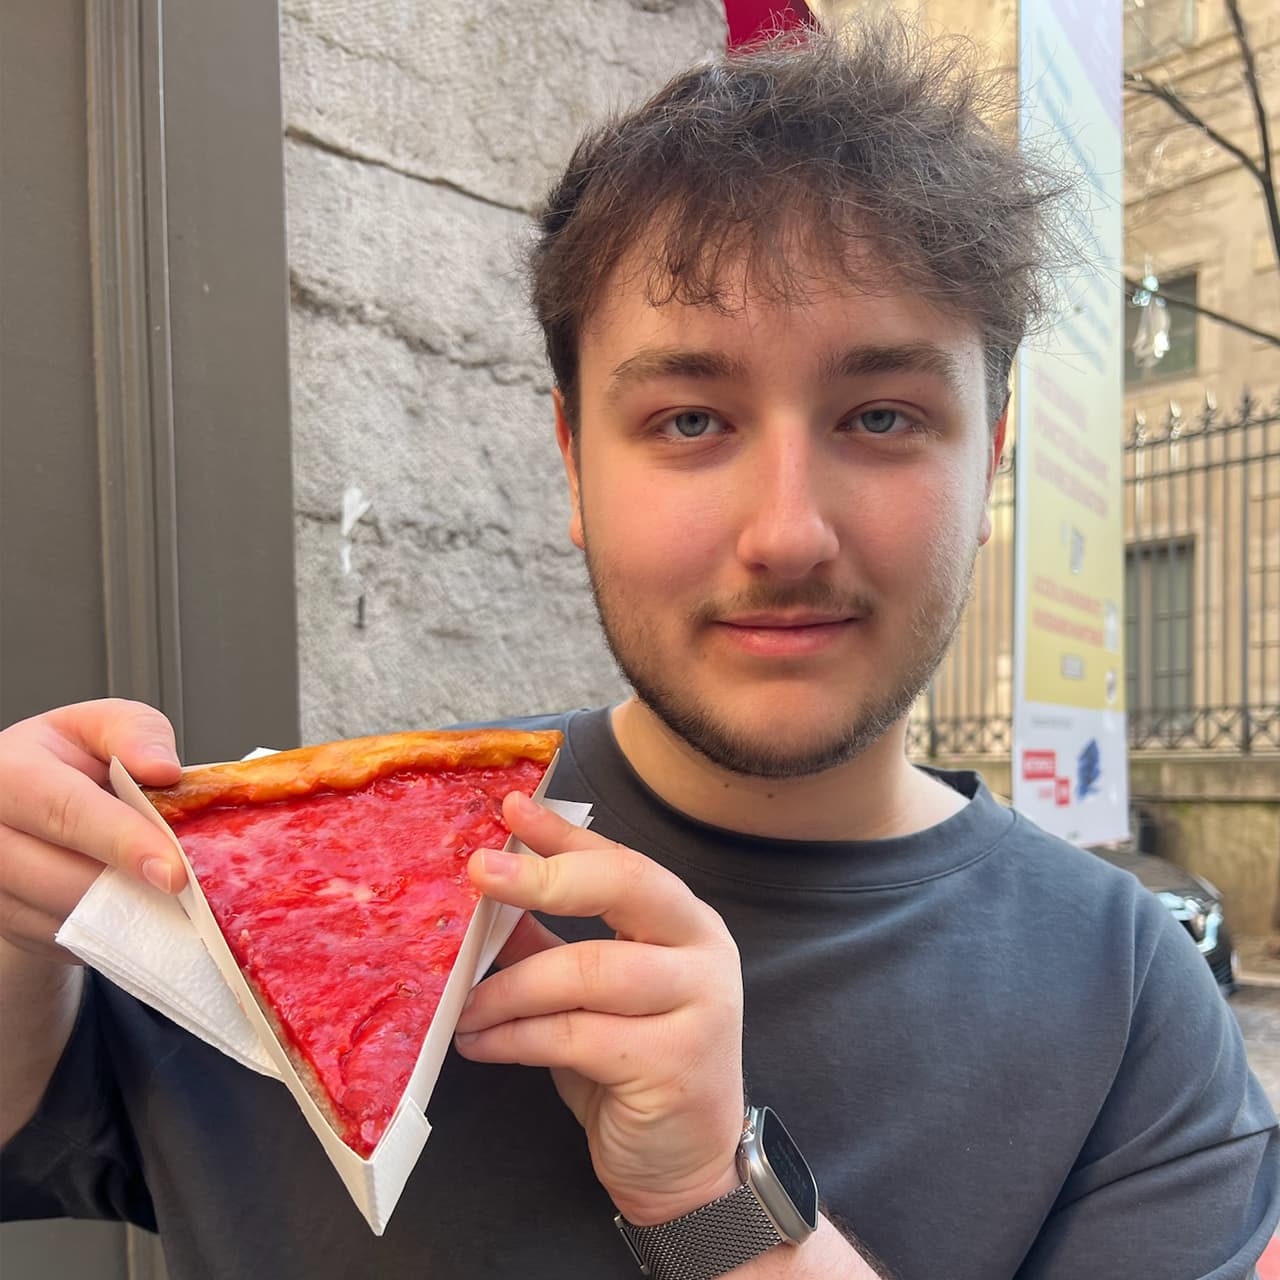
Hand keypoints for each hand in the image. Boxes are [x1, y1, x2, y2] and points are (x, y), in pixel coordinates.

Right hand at [0, 699, 183, 961]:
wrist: (28, 805)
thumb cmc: (66, 761)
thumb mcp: (101, 726)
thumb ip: (134, 733)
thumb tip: (161, 768)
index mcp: (7, 773)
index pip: (65, 811)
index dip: (123, 841)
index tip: (173, 871)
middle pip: (61, 876)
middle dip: (130, 886)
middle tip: (186, 889)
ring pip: (65, 916)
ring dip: (126, 911)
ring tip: (167, 892)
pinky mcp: (8, 923)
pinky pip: (67, 940)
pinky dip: (112, 929)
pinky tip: (139, 905)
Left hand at [454, 790, 745, 1226]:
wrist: (686, 1166)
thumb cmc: (633, 1066)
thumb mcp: (592, 996)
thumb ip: (551, 942)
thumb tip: (487, 897)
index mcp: (685, 921)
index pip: (621, 859)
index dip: (565, 832)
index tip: (510, 809)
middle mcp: (702, 950)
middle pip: (625, 887)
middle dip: (545, 876)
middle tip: (478, 873)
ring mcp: (700, 1006)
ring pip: (588, 971)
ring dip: (509, 987)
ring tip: (460, 1005)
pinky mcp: (678, 1063)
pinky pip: (576, 1037)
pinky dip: (516, 1037)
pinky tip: (480, 1043)